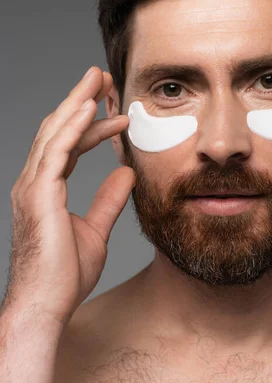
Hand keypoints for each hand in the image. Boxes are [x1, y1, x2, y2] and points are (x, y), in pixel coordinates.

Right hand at [5, 66, 135, 327]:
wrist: (45, 306)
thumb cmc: (64, 275)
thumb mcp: (95, 230)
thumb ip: (108, 200)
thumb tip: (126, 174)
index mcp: (46, 189)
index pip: (68, 146)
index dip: (89, 125)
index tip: (112, 110)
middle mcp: (35, 182)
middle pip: (58, 129)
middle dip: (80, 100)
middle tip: (101, 76)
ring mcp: (33, 187)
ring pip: (55, 133)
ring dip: (77, 102)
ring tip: (97, 78)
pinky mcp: (38, 194)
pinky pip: (56, 151)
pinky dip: (72, 127)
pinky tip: (88, 107)